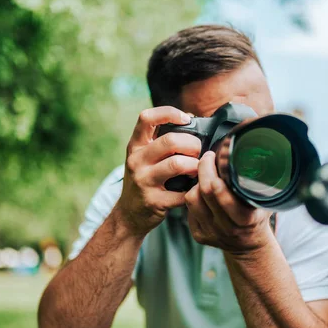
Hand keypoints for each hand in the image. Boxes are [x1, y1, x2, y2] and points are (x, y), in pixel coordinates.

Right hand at [115, 107, 201, 235]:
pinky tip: (194, 189)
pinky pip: (182, 193)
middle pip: (170, 141)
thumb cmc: (145, 179)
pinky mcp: (154, 201)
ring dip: (195, 166)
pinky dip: (194, 190)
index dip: (169, 113)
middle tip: (199, 152)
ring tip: (198, 170)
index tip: (186, 119)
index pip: (146, 118)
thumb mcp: (145, 157)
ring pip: (178, 164)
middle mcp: (136, 161)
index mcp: (136, 146)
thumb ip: (163, 139)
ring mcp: (143, 181)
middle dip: (193, 144)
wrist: (129, 215)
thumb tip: (191, 118)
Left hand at [185, 151, 273, 253]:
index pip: (222, 195)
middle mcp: (226, 227)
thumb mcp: (265, 201)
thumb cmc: (257, 216)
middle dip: (203, 170)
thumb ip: (260, 184)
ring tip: (206, 177)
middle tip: (207, 158)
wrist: (249, 246)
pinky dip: (195, 197)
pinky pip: (188, 209)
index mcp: (245, 219)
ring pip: (191, 199)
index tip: (214, 156)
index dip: (213, 173)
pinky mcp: (199, 235)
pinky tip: (204, 194)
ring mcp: (210, 232)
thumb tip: (253, 158)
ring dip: (196, 184)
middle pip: (204, 193)